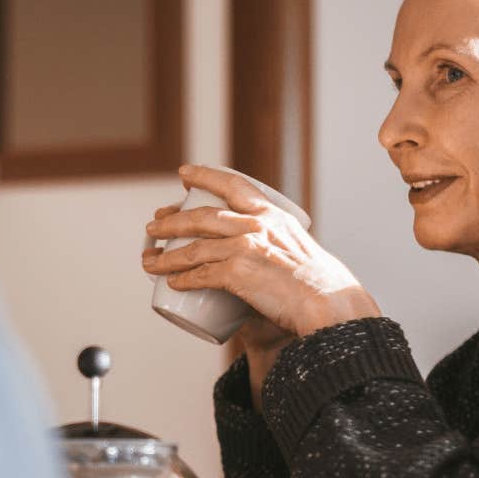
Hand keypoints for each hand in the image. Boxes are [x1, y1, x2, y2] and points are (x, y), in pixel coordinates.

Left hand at [139, 165, 381, 338]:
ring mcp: (246, 247)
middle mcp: (256, 224)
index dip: (205, 176)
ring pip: (193, 248)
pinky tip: (171, 283)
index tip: (184, 174)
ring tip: (148, 261)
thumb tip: (259, 257)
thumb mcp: (299, 249)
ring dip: (165, 256)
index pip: (233, 184)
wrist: (330, 303)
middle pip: (201, 217)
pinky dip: (182, 279)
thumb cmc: (320, 284)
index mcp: (272, 214)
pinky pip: (200, 274)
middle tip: (153, 226)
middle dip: (171, 221)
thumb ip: (277, 246)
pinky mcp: (238, 273)